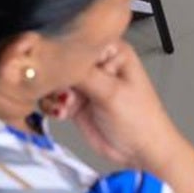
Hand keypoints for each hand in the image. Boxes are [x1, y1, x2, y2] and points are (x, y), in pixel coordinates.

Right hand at [49, 43, 189, 172]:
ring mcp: (85, 83)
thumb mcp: (111, 93)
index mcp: (112, 51)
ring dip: (53, 93)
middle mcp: (97, 64)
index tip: (52, 62)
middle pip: (62, 60)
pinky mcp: (76, 102)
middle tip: (60, 90)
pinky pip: (53, 98)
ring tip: (65, 105)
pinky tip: (62, 113)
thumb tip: (57, 60)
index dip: (63, 50)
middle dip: (56, 76)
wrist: (140, 151)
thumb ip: (82, 75)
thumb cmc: (141, 120)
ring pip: (54, 80)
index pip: (80, 40)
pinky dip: (52, 106)